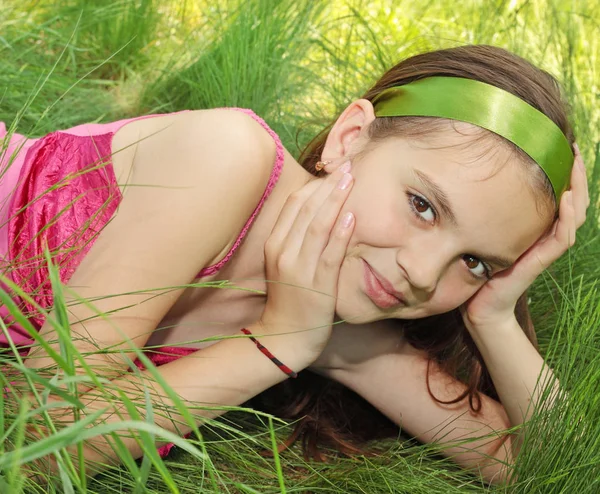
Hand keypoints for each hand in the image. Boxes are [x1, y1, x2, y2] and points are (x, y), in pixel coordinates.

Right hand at [258, 160, 354, 358]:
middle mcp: (283, 251)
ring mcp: (299, 268)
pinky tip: (352, 216)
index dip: (315, 184)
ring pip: (318, 226)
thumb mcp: (285, 263)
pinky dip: (341, 233)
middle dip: (329, 185)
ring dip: (336, 200)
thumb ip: (297, 238)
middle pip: (306, 208)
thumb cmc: (289, 297)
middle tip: (348, 166)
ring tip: (351, 180)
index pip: (294, 204)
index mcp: (275, 243)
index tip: (334, 170)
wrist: (284, 336)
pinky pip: (330, 253)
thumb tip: (319, 210)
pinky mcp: (317, 284)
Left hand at [461, 144, 589, 331]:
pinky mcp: (538, 262)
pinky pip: (560, 238)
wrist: (479, 307)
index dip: (565, 171)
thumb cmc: (478, 269)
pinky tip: (566, 196)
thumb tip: (465, 180)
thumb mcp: (480, 232)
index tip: (562, 144)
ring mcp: (544, 249)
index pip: (559, 195)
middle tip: (573, 145)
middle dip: (576, 173)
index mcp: (535, 228)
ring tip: (574, 164)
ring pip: (573, 216)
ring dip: (577, 188)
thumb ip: (482, 212)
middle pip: (573, 201)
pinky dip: (566, 217)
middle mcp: (544, 236)